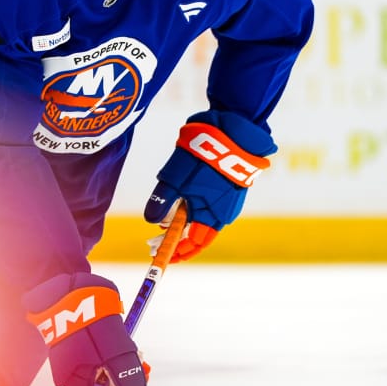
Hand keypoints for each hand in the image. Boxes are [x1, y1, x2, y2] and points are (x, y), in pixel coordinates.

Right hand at [25, 273, 147, 385]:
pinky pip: (108, 357)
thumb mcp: (110, 347)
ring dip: (127, 372)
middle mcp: (75, 369)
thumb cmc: (86, 316)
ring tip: (146, 367)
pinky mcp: (90, 342)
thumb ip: (123, 371)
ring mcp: (82, 355)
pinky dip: (123, 357)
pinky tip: (137, 353)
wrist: (72, 283)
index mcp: (71, 376)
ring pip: (107, 373)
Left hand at [143, 111, 275, 262]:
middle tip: (159, 240)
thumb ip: (162, 201)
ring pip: (204, 218)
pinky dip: (194, 207)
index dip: (178, 251)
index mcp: (213, 216)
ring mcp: (228, 199)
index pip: (194, 244)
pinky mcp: (228, 185)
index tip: (162, 255)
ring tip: (166, 221)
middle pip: (199, 233)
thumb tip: (151, 221)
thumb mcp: (176, 179)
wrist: (236, 130)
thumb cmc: (205, 157)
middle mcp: (224, 212)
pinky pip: (210, 204)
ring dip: (185, 221)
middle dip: (179, 238)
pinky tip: (182, 201)